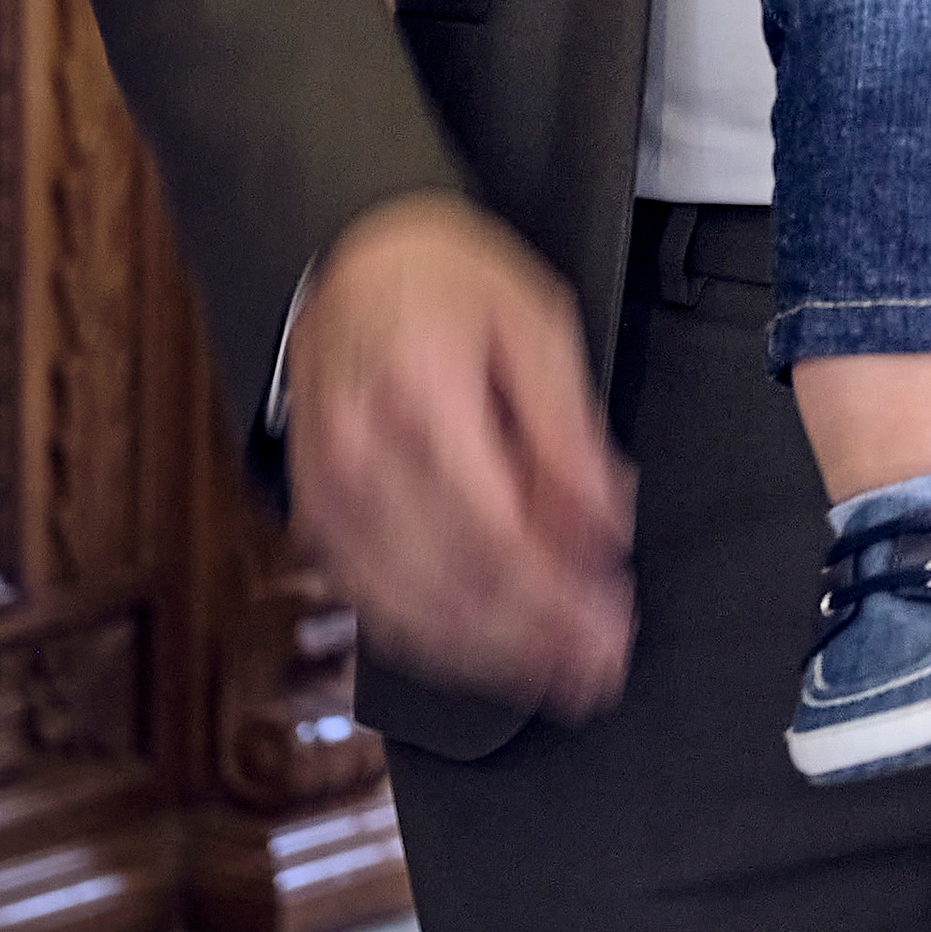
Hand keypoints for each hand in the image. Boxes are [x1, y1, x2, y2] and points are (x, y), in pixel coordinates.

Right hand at [285, 195, 636, 719]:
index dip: (557, 595)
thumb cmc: (448, 283)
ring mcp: (328, 493)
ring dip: (493, 657)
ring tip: (561, 673)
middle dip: (538, 639)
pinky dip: (437, 641)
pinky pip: (375, 605)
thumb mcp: (537, 324)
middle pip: (456, 584)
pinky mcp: (317, 517)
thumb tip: (607, 524)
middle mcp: (362, 454)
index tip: (613, 622)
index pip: (494, 531)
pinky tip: (489, 652)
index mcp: (422, 393)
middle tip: (602, 663)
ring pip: (413, 612)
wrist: (352, 257)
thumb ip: (569, 432)